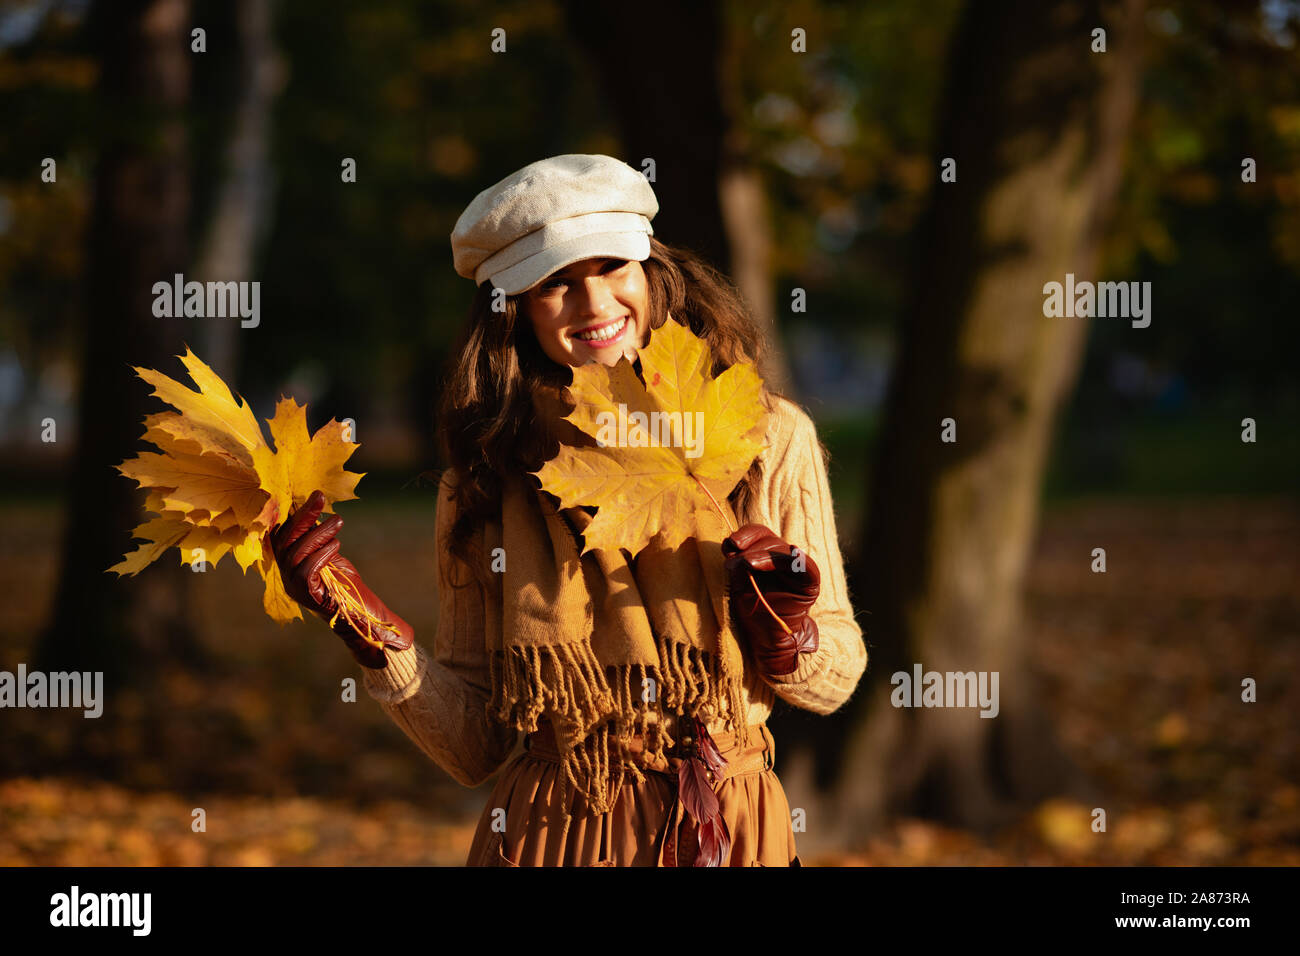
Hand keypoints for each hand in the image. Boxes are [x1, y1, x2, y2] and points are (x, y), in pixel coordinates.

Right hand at [271, 490, 412, 668]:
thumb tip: (315, 506)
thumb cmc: (346, 583)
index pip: (280, 534)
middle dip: (302, 516)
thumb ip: (319, 536)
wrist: (361, 614)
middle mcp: (285, 574)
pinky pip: (306, 569)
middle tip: (320, 497)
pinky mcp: (305, 595)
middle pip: (284, 540)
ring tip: (338, 521)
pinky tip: (335, 545)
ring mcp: (292, 586)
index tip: (307, 494)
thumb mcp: (330, 553)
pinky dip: (321, 553)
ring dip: (318, 533)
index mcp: (289, 563)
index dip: (290, 513)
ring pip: (296, 553)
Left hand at [721, 524, 818, 676]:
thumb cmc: (752, 609)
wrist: (766, 638)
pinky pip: (806, 566)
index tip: (730, 543)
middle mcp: (783, 558)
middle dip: (749, 549)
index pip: (759, 534)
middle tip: (732, 562)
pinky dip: (797, 559)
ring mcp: (797, 569)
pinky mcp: (809, 583)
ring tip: (747, 564)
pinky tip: (792, 551)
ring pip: (783, 551)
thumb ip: (736, 563)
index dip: (745, 534)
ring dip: (763, 555)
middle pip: (770, 541)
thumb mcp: (738, 582)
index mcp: (766, 554)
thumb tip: (730, 543)